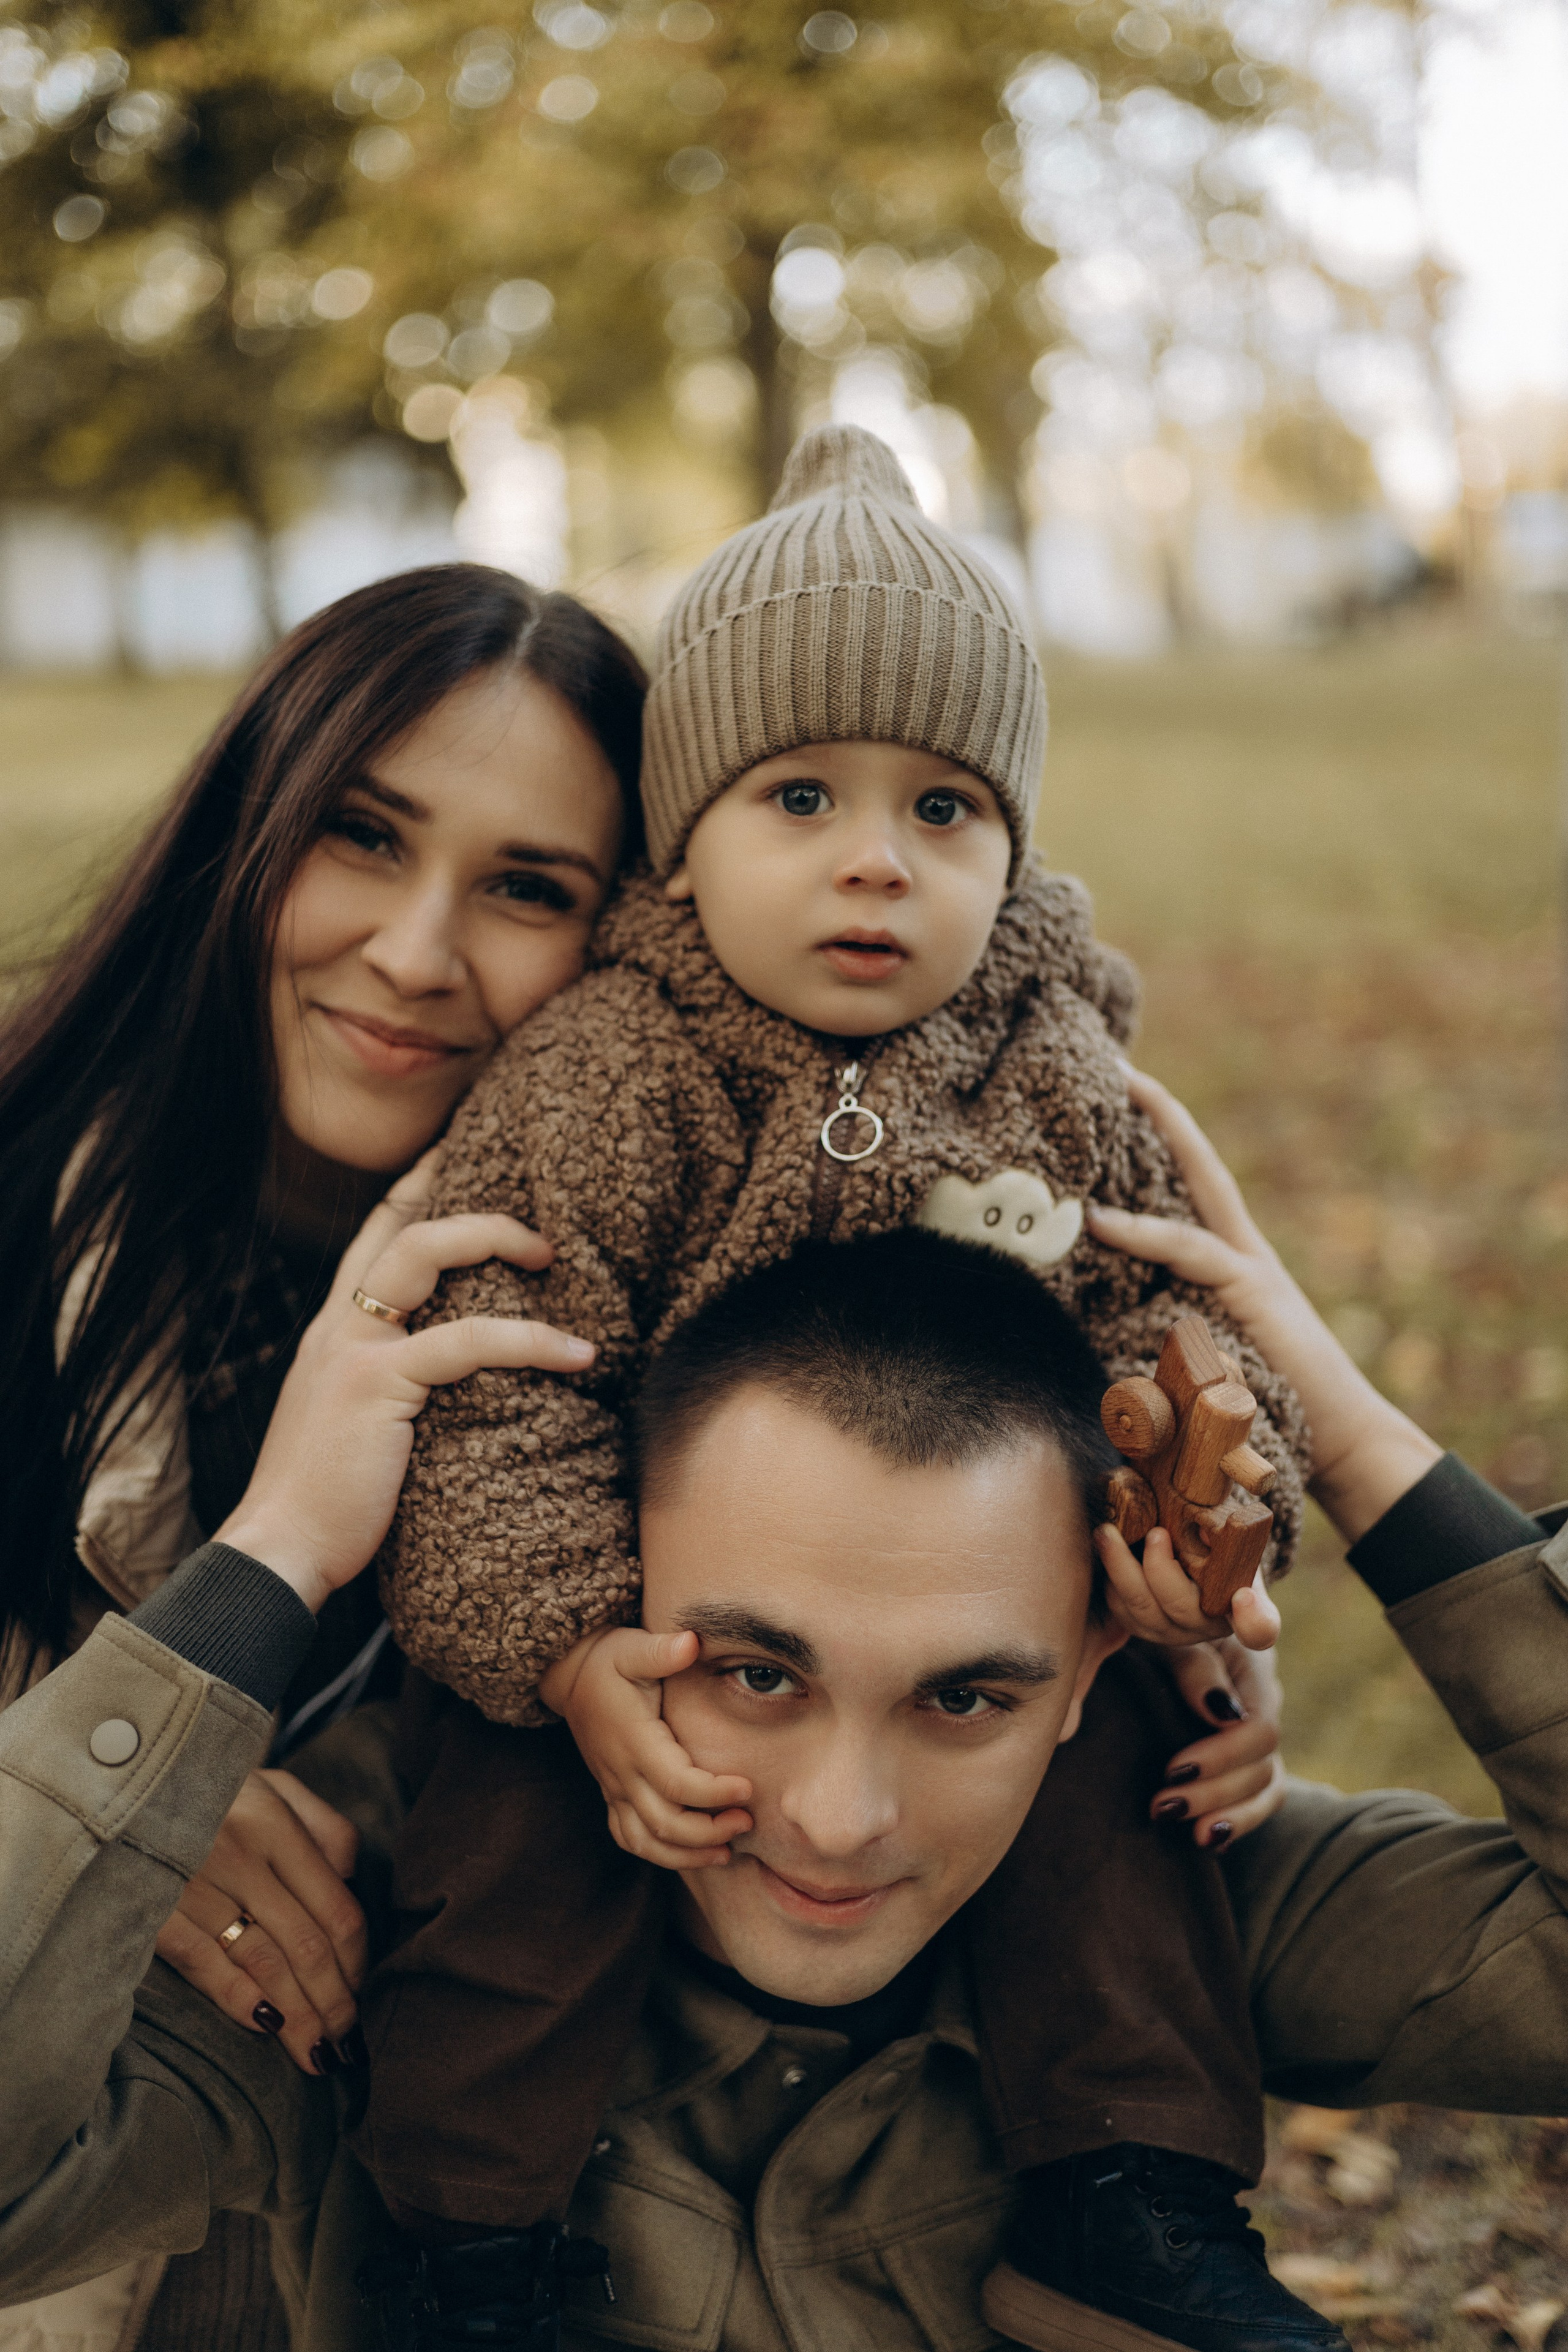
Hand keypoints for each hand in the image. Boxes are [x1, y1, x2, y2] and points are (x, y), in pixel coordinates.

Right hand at [154, 1768, 365, 2074]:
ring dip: (297, 2018)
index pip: (336, 1909)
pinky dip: (237, 1999)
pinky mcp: (152, 1911)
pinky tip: (266, 2026)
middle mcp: (238, 1853)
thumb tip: (352, 1883)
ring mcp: (194, 1883)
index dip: (356, 1962)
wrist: (123, 1784)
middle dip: (333, 2004)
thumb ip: (325, 1829)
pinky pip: (203, 1964)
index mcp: (275, 1822)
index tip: (362, 1994)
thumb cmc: (217, 1791)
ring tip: (317, 2054)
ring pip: (262, 1963)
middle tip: (347, 2045)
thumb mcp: (277, 1787)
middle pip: (305, 1946)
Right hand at [217, 1151, 595, 1611]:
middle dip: (471, 1207)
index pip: (375, 1238)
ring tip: (556, 1262)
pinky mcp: (378, 1384)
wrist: (278, 1550)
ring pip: (429, 1255)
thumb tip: (458, 1385)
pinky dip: (530, 1340)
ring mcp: (354, 1349)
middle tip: (538, 1231)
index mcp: (334, 1333)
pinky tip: (577, 1356)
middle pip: (403, 1226)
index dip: (418, 1193)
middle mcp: (338, 1327)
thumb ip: (394, 1389)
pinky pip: (469, 1341)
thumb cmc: (326, 1504)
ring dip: (500, 1243)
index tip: (462, 1163)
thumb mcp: (358, 1427)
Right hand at [541, 1627, 753, 1870]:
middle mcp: (621, 1772)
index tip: (747, 1787)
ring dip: (687, 1854)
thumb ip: (661, 1649)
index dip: (713, 1792)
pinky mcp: (611, 1795)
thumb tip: (692, 1641)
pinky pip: (630, 1838)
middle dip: (709, 1831)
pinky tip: (692, 1853)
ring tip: (727, 1850)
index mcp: (634, 1740)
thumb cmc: (610, 1660)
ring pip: (646, 1841)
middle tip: (747, 1820)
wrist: (570, 1676)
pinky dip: (660, 1854)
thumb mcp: (632, 1647)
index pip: (675, 1781)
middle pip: (665, 1822)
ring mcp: (614, 1788)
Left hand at [1087, 1068, 1440, 1543]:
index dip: (1164, 1135)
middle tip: (1111, 1062)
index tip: (1124, 1090)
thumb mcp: (1204, 1363)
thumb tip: (1090, 1329)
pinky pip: (1188, 1253)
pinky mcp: (1251, 1296)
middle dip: (1160, 1111)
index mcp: (1232, 1265)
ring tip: (1109, 1102)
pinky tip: (1101, 1220)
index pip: (1194, 1183)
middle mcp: (1242, 1256)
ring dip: (1156, 1144)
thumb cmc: (1268, 1415)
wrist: (1342, 1443)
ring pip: (1195, 1193)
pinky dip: (1143, 1234)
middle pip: (1199, 1163)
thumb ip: (1163, 1333)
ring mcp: (1249, 1271)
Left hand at [1095, 1522, 1279, 1652]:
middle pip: (1181, 1608)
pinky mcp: (1143, 1628)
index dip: (1254, 1620)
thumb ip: (1223, 1530)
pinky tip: (1106, 1546)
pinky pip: (1121, 1610)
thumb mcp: (1226, 1529)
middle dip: (1160, 1568)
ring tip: (1106, 1531)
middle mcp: (1210, 1626)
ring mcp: (1174, 1632)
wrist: (1192, 1553)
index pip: (1259, 1628)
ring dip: (1120, 1568)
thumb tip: (1204, 1529)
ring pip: (1142, 1611)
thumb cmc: (1214, 1540)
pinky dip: (1111, 1578)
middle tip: (1154, 1532)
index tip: (1244, 1597)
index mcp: (1245, 1605)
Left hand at [1151, 1640, 1285, 1849]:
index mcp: (1252, 1669)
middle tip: (1163, 1806)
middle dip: (1215, 1792)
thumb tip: (1223, 1713)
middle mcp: (1262, 1704)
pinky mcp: (1242, 1755)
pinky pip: (1259, 1795)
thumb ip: (1195, 1666)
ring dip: (1230, 1815)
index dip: (1222, 1757)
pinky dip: (1239, 1819)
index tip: (1172, 1771)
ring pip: (1266, 1786)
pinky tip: (1210, 1838)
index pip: (1259, 1729)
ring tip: (1193, 1836)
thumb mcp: (1171, 1634)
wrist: (1153, 1611)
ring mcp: (1255, 1733)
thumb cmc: (1158, 1622)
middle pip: (1261, 1765)